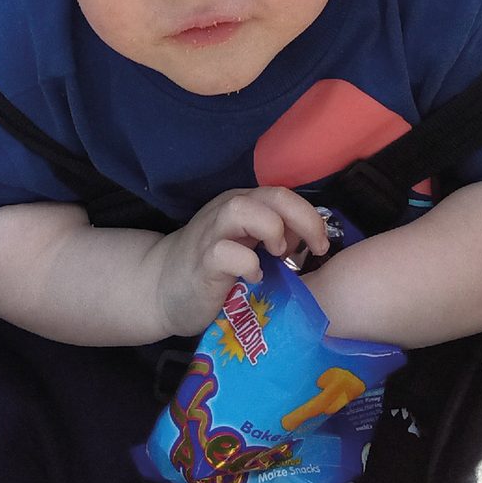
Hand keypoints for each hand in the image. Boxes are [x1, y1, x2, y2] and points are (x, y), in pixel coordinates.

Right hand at [153, 187, 329, 338]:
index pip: (283, 195)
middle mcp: (228, 211)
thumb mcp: (245, 244)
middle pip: (271, 195)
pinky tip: (254, 277)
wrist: (160, 287)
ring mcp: (211, 233)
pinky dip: (246, 263)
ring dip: (271, 229)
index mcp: (244, 205)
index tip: (321, 244)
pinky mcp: (201, 261)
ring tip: (279, 254)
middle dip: (302, 218)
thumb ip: (272, 237)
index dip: (309, 215)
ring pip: (242, 208)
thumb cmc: (212, 269)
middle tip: (314, 249)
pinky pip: (224, 251)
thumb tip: (310, 243)